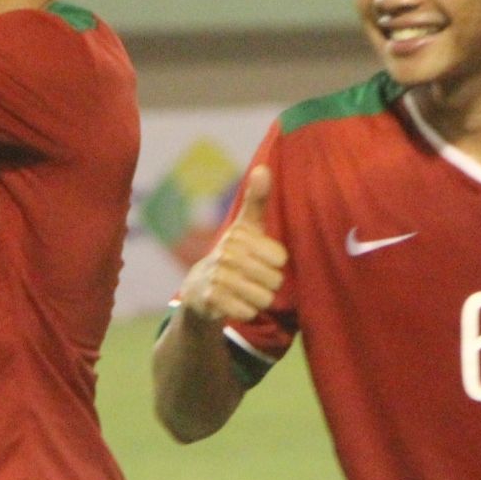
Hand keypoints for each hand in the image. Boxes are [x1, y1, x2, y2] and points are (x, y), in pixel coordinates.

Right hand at [178, 166, 287, 324]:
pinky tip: (235, 303)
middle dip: (269, 284)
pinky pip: (248, 312)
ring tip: (245, 291)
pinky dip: (247, 311)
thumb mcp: (247, 227)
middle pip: (275, 279)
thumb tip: (263, 168)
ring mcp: (217, 277)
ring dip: (259, 299)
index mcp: (238, 235)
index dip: (275, 263)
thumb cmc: (234, 253)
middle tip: (253, 278)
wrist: (200, 288)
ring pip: (263, 298)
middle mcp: (226, 254)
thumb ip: (257, 200)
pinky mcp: (211, 300)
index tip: (261, 259)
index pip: (280, 258)